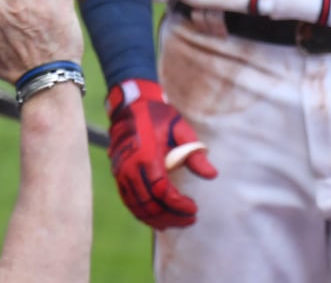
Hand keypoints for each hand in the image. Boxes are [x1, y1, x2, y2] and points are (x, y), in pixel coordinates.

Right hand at [106, 78, 216, 228]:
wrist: (130, 107)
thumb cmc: (158, 116)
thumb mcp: (181, 128)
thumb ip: (195, 153)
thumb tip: (212, 175)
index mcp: (146, 156)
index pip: (162, 191)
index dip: (179, 204)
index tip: (194, 208)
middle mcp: (130, 169)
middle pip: (150, 204)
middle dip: (171, 216)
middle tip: (191, 220)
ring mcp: (121, 174)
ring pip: (138, 207)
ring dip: (158, 219)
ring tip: (178, 223)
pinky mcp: (118, 177)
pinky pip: (129, 202)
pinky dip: (143, 215)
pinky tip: (158, 221)